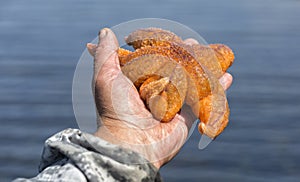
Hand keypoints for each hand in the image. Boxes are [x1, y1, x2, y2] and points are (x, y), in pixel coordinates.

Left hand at [87, 28, 232, 168]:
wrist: (130, 142)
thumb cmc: (116, 108)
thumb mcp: (105, 76)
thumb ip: (106, 54)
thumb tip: (105, 32)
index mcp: (138, 85)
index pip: (154, 61)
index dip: (163, 49)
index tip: (172, 38)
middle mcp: (156, 95)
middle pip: (175, 71)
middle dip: (185, 57)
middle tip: (194, 44)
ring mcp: (172, 107)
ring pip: (191, 84)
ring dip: (203, 70)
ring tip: (213, 56)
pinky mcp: (186, 119)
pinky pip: (203, 102)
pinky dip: (217, 90)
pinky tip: (227, 77)